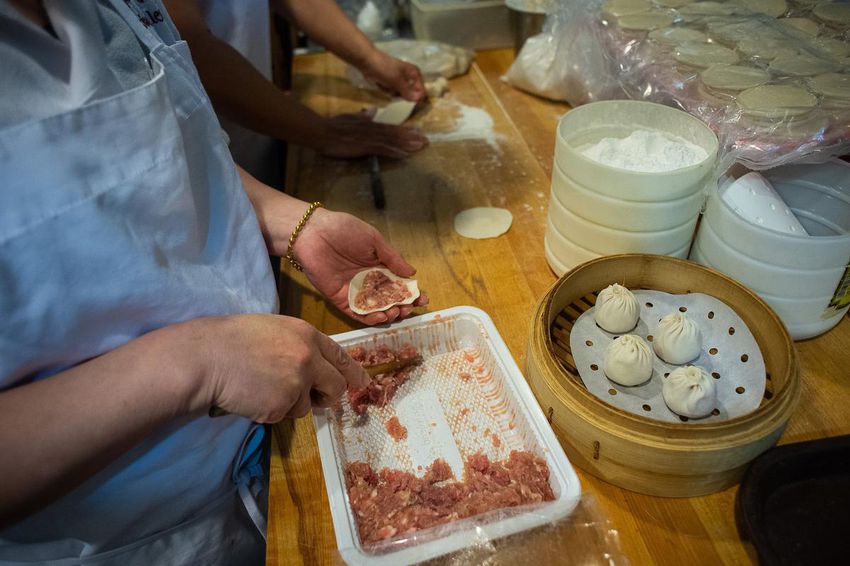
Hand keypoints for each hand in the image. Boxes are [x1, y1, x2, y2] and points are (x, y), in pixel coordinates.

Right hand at [197, 314, 368, 421]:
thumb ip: (298, 346)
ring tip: (262, 388)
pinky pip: (284, 415)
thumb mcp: (273, 330)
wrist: (206, 358)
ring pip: (307, 406)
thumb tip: (315, 367)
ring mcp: (297, 382)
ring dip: (290, 404)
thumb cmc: (232, 341)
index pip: (340, 355)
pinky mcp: (282, 405)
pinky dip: (270, 412)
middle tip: (319, 400)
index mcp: (307, 334)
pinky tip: (252, 397)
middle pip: (336, 385)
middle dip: (329, 396)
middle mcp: (309, 357)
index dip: (353, 371)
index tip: (362, 382)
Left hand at [294, 209, 428, 324]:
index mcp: (379, 266)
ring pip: (376, 309)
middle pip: (390, 300)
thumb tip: (412, 273)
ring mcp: (355, 292)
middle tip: (410, 308)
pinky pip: (357, 313)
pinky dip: (370, 318)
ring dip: (389, 314)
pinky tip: (381, 317)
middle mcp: (369, 281)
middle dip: (403, 306)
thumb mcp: (374, 240)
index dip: (411, 292)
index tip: (422, 298)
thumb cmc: (344, 230)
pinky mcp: (341, 300)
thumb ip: (392, 258)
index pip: (399, 283)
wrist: (313, 233)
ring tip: (396, 312)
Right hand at [318, 111, 427, 158]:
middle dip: (411, 137)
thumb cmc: (333, 126)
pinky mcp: (365, 145)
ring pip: (392, 140)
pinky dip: (394, 151)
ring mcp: (370, 137)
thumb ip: (362, 116)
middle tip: (426, 140)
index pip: (390, 126)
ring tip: (421, 146)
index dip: (404, 129)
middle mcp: (373, 129)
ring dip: (407, 144)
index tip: (417, 130)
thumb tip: (372, 111)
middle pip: (395, 133)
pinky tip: (405, 155)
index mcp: (369, 123)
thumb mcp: (350, 118)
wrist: (322, 131)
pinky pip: (383, 149)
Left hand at [362, 50, 425, 101]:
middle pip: (410, 94)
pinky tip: (381, 84)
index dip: (415, 97)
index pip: (421, 91)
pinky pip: (392, 92)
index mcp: (415, 74)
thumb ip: (408, 91)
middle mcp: (409, 77)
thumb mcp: (397, 81)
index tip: (405, 98)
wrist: (367, 61)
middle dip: (401, 94)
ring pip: (400, 94)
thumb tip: (418, 100)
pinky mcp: (391, 83)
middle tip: (393, 89)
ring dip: (392, 92)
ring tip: (386, 85)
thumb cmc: (384, 68)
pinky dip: (387, 90)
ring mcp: (400, 81)